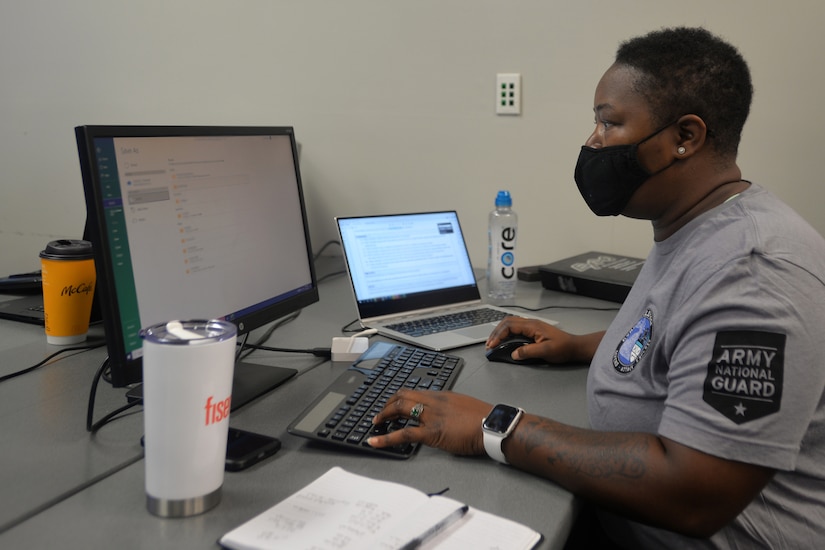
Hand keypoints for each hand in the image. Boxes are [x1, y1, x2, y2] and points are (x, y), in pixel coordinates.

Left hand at [367, 389, 492, 454]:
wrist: (493, 426)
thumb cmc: (484, 419)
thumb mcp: (464, 406)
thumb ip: (450, 408)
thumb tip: (443, 415)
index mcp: (442, 395)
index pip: (414, 392)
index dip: (399, 398)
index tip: (393, 403)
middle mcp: (434, 402)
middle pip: (403, 396)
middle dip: (387, 404)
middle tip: (380, 414)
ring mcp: (431, 416)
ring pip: (400, 409)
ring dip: (384, 415)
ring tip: (375, 423)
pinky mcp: (431, 432)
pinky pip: (403, 433)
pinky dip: (386, 438)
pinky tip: (376, 442)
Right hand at [486, 317, 600, 363]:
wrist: (574, 347)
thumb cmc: (563, 348)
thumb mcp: (546, 352)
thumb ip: (528, 352)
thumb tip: (513, 354)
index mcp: (532, 326)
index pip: (509, 326)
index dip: (498, 335)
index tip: (492, 345)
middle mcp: (530, 323)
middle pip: (507, 322)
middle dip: (496, 333)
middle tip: (489, 344)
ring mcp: (531, 326)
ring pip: (510, 324)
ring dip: (500, 332)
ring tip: (493, 342)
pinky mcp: (533, 331)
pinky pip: (515, 328)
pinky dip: (506, 334)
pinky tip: (504, 340)